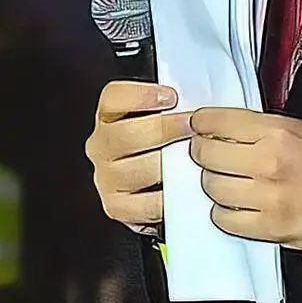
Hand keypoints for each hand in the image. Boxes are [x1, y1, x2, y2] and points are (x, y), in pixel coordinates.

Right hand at [88, 81, 190, 234]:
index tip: (170, 96)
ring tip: (196, 159)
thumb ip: (173, 108)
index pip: (113, 98)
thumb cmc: (164, 150)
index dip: (141, 95)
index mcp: (108, 118)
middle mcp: (101, 147)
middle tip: (192, 127)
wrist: (154, 192)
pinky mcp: (116, 207)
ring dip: (172, 164)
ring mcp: (106, 178)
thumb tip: (199, 99)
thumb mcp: (162, 120)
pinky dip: (170, 197)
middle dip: (165, 129)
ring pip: (138, 169)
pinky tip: (184, 188)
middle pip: (126, 134)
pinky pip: (146, 203)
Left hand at [186, 108, 301, 252]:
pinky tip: (237, 207)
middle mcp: (269, 162)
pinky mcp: (270, 227)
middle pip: (206, 155)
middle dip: (203, 154)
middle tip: (210, 156)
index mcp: (278, 132)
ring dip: (214, 184)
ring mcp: (268, 197)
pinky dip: (224, 214)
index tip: (200, 127)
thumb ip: (264, 127)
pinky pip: (225, 220)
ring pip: (212, 187)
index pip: (217, 121)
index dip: (201, 123)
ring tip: (228, 182)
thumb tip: (225, 128)